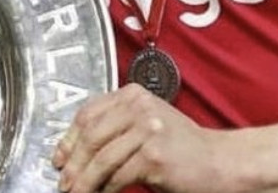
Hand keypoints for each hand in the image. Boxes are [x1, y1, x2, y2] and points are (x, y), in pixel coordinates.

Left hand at [54, 85, 232, 192]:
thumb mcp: (146, 123)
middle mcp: (139, 107)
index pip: (88, 113)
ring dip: (85, 181)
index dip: (69, 138)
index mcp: (133, 94)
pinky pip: (118, 176)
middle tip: (64, 182)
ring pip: (101, 159)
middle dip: (73, 163)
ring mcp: (147, 130)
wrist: (219, 162)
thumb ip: (115, 125)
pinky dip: (106, 189)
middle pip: (91, 136)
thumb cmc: (181, 147)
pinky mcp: (154, 156)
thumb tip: (74, 150)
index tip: (59, 158)